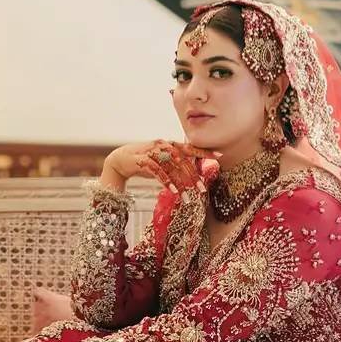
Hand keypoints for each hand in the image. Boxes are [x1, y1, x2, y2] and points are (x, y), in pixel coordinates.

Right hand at [102, 140, 220, 193]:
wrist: (120, 159)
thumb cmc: (145, 161)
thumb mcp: (163, 161)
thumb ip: (177, 163)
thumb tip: (194, 171)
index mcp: (170, 145)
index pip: (190, 147)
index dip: (204, 151)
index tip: (220, 156)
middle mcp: (163, 146)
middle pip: (182, 161)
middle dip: (193, 176)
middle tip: (203, 190)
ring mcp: (152, 152)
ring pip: (171, 167)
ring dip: (181, 183)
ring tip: (188, 197)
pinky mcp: (142, 161)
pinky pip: (157, 172)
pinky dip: (166, 182)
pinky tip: (173, 191)